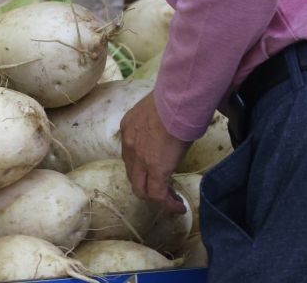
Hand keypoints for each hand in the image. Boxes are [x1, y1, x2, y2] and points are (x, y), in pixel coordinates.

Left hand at [120, 92, 190, 213]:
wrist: (178, 100)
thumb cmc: (174, 99)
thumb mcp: (157, 109)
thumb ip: (157, 122)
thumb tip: (171, 126)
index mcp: (128, 128)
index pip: (130, 155)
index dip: (141, 166)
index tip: (155, 171)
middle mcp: (129, 145)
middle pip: (132, 174)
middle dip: (145, 185)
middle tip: (162, 189)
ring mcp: (140, 159)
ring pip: (141, 188)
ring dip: (155, 197)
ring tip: (170, 201)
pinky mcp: (156, 169)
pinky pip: (158, 194)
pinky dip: (167, 204)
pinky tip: (178, 207)